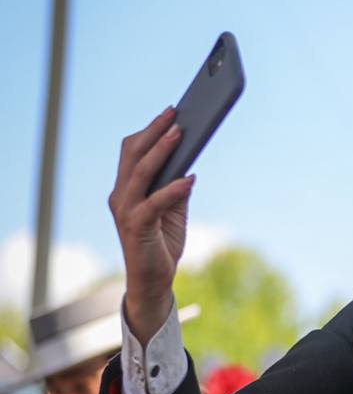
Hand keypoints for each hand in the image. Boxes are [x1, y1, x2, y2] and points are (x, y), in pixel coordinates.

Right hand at [107, 107, 195, 343]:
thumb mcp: (174, 212)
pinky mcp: (136, 227)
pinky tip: (190, 179)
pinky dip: (172, 189)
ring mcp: (126, 211)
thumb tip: (189, 167)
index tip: (170, 112)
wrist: (153, 281)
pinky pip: (154, 203)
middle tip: (174, 113)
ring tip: (180, 133)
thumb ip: (177, 190)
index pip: (133, 152)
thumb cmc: (162, 243)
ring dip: (161, 151)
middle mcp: (121, 196)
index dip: (150, 131)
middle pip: (133, 155)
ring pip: (140, 173)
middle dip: (154, 132)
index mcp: (127, 189)